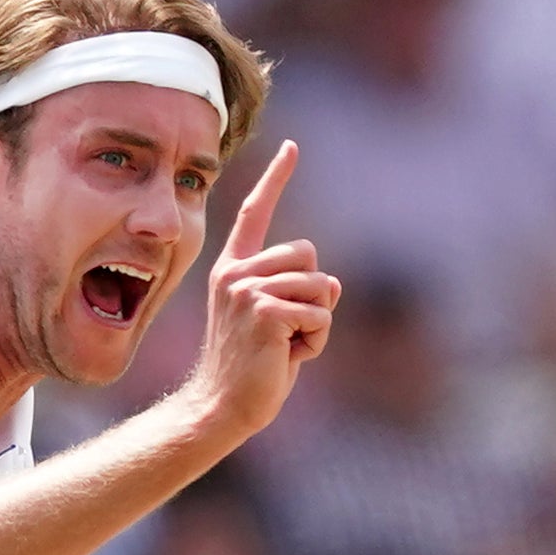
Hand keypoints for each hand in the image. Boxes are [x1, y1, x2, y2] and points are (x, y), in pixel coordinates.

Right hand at [182, 141, 342, 442]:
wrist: (222, 407)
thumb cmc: (252, 370)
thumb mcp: (280, 323)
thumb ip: (303, 295)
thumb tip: (333, 284)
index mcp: (233, 270)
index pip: (255, 214)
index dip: (276, 178)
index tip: (292, 147)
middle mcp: (235, 273)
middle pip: (308, 255)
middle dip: (313, 294)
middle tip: (284, 332)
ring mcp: (246, 290)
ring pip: (319, 287)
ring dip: (316, 323)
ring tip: (284, 348)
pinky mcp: (263, 311)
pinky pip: (320, 314)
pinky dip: (315, 341)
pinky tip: (287, 357)